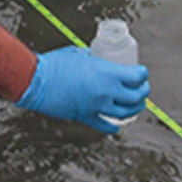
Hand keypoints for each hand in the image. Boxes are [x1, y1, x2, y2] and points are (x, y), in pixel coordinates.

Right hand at [16, 45, 149, 134]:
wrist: (37, 81)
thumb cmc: (56, 64)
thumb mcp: (80, 54)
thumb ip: (93, 58)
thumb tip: (98, 59)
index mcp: (107, 73)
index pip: (136, 76)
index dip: (143, 74)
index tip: (143, 73)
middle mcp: (106, 92)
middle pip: (134, 97)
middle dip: (143, 93)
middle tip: (143, 89)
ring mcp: (96, 106)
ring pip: (124, 113)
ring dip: (133, 109)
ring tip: (135, 105)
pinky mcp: (85, 116)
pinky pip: (103, 125)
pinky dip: (112, 127)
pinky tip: (116, 126)